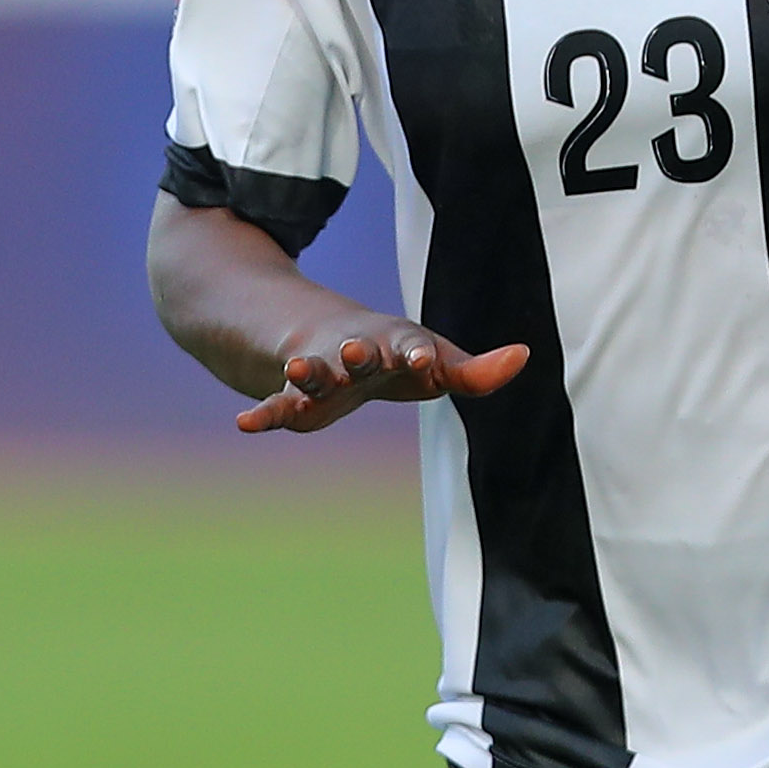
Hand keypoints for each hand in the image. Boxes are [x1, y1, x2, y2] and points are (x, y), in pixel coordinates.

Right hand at [234, 316, 528, 433]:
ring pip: (313, 372)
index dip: (421, 354)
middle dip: (357, 354)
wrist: (334, 343)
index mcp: (398, 344)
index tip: (428, 361)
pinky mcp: (296, 397)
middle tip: (355, 351)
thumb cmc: (399, 356)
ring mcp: (323, 372)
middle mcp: (358, 354)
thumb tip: (522, 355)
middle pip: (358, 354)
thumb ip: (475, 371)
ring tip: (296, 371)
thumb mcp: (435, 362)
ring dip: (308, 373)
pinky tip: (246, 424)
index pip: (413, 346)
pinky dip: (264, 413)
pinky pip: (276, 404)